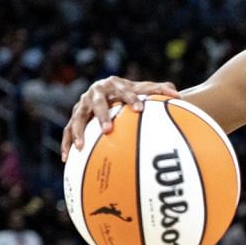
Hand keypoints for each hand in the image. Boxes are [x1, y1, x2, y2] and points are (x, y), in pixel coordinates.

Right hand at [61, 77, 182, 159]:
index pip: (124, 90)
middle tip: (108, 130)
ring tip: (81, 147)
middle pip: (98, 103)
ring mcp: (83, 105)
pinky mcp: (76, 116)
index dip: (131, 98)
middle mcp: (96, 93)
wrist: (109, 88)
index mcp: (114, 84)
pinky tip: (66, 159)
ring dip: (78, 132)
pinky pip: (68, 131)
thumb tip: (179, 96)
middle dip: (102, 116)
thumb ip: (160, 91)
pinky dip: (67, 143)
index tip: (140, 109)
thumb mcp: (144, 89)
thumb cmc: (131, 92)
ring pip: (78, 117)